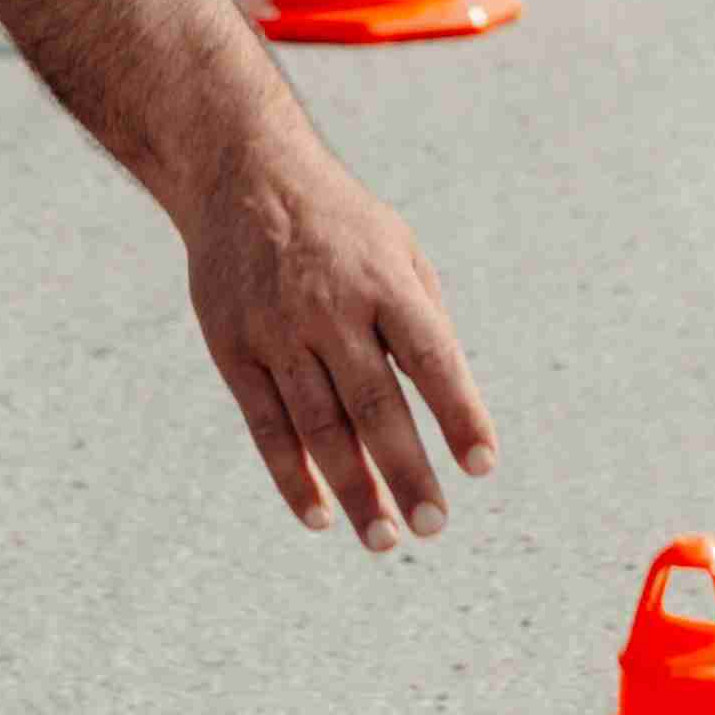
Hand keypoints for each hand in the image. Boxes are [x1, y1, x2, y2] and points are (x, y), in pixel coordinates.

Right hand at [183, 121, 496, 552]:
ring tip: (385, 539)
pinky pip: (266, 426)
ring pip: (320, 427)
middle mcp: (330, 308)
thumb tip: (452, 404)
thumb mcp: (398, 248)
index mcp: (384, 280)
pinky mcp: (232, 349)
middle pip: (375, 406)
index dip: (459, 413)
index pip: (431, 357)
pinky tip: (320, 515)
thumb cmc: (340, 225)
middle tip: (434, 526)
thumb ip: (424, 318)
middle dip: (407, 472)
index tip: (482, 466)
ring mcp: (276, 331)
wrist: (243, 175)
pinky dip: (292, 476)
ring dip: (354, 489)